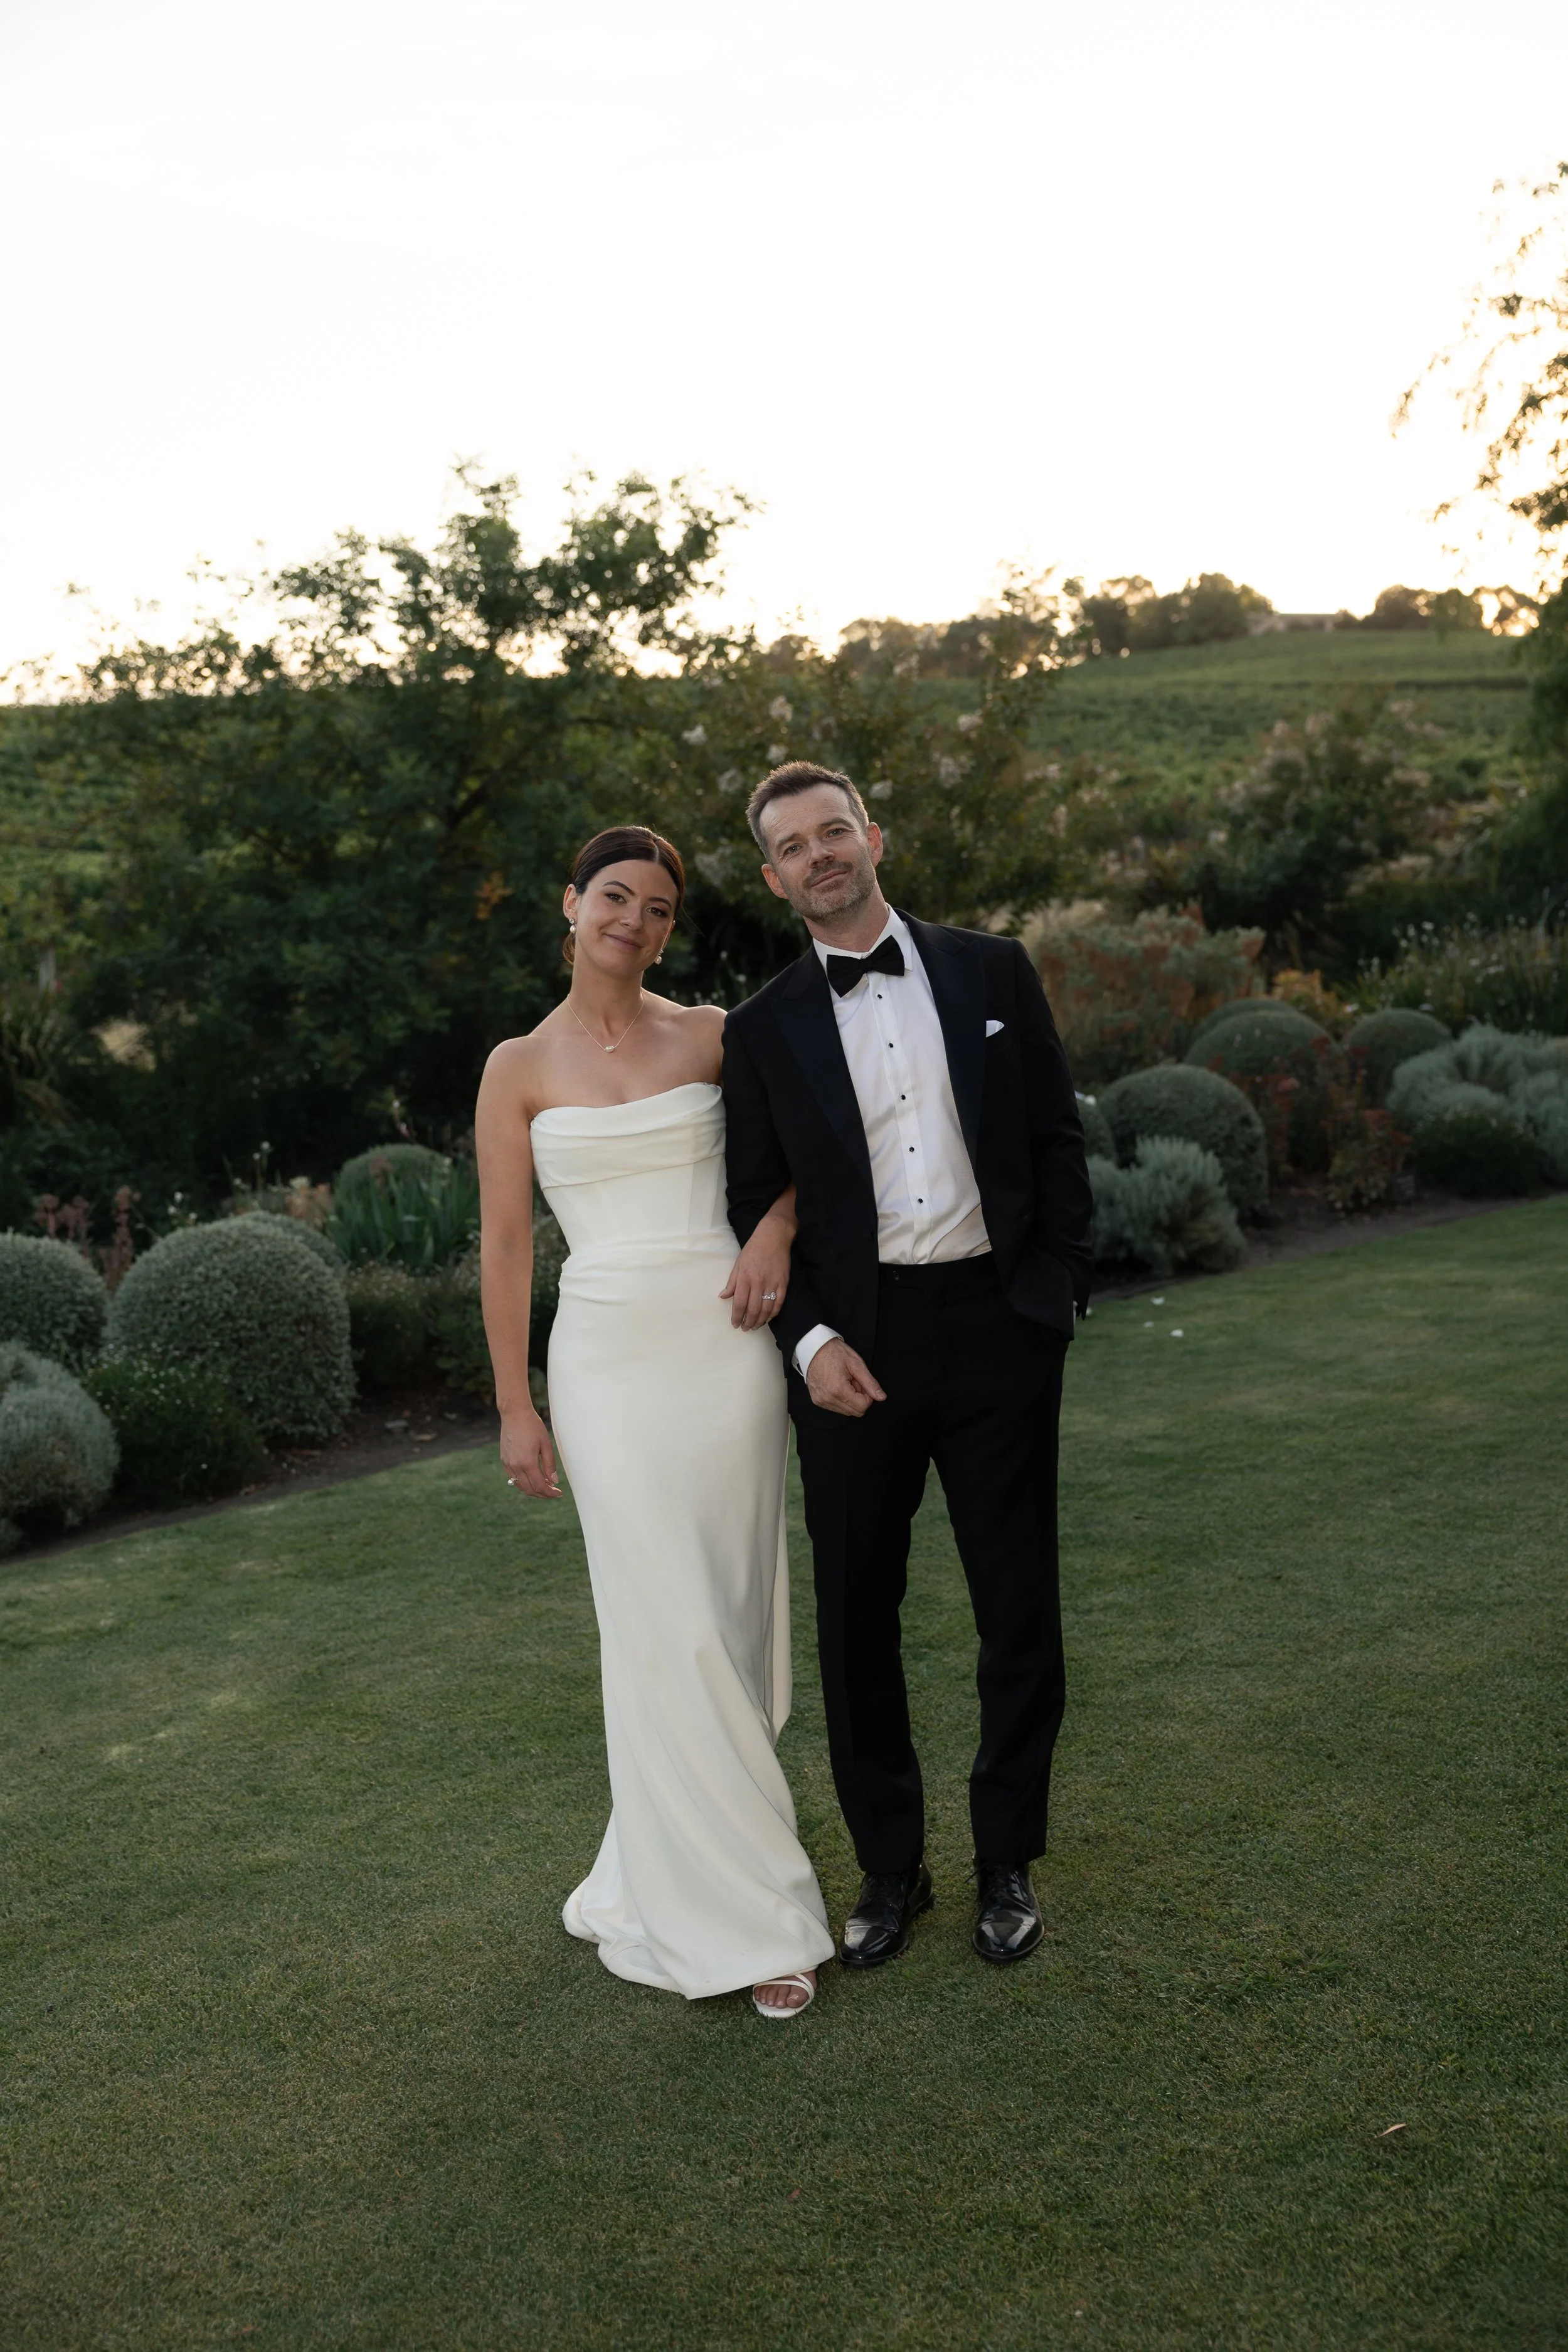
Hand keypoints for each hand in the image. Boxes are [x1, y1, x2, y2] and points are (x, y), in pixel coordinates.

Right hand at [500, 1405, 560, 1499]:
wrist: (514, 1414)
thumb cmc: (533, 1426)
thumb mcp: (546, 1444)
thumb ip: (550, 1465)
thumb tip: (554, 1481)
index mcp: (527, 1463)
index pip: (539, 1486)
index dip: (550, 1493)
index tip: (559, 1493)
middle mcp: (515, 1466)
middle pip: (529, 1490)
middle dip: (542, 1494)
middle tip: (553, 1492)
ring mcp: (507, 1464)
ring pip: (520, 1486)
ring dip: (533, 1489)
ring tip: (544, 1485)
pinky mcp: (504, 1460)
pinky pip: (513, 1478)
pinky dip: (524, 1482)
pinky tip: (533, 1477)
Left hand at [720, 1213, 790, 1330]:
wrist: (774, 1237)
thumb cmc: (753, 1249)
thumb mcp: (738, 1263)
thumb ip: (731, 1282)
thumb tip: (723, 1296)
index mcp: (745, 1278)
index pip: (739, 1303)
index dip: (737, 1317)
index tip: (735, 1324)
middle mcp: (758, 1283)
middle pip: (753, 1310)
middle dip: (748, 1322)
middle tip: (745, 1328)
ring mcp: (772, 1284)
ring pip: (766, 1309)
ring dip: (760, 1321)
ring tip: (755, 1326)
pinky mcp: (783, 1283)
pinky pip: (779, 1303)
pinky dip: (773, 1314)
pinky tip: (768, 1318)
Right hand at [805, 1338, 885, 1417]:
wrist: (814, 1348)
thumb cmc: (835, 1352)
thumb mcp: (856, 1364)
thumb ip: (870, 1383)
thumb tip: (881, 1397)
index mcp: (838, 1390)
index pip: (863, 1406)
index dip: (868, 1395)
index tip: (862, 1383)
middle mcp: (828, 1399)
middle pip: (855, 1412)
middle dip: (859, 1398)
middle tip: (854, 1382)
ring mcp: (821, 1401)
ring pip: (846, 1411)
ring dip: (850, 1399)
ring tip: (845, 1382)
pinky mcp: (817, 1401)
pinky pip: (836, 1408)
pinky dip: (841, 1399)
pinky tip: (837, 1385)